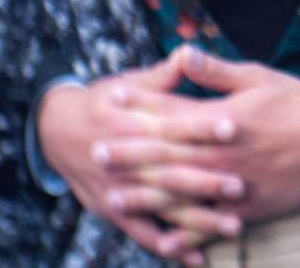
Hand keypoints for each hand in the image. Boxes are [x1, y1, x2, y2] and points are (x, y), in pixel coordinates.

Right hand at [37, 54, 244, 263]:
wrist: (56, 128)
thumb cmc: (106, 99)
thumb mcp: (131, 82)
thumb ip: (164, 75)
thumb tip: (189, 52)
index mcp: (131, 124)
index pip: (170, 124)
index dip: (201, 124)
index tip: (234, 126)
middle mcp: (124, 161)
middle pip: (169, 172)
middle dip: (206, 181)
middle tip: (242, 187)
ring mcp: (118, 190)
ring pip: (162, 208)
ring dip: (198, 221)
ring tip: (234, 227)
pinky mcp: (114, 211)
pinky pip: (142, 233)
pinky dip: (168, 247)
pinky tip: (197, 258)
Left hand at [97, 46, 299, 223]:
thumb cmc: (299, 103)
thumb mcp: (259, 77)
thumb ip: (217, 72)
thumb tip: (184, 52)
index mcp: (224, 117)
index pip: (172, 110)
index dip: (139, 104)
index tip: (110, 98)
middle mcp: (224, 151)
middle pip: (167, 153)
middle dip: (130, 152)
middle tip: (96, 151)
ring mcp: (234, 183)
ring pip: (182, 193)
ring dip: (145, 195)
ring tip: (114, 196)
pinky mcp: (248, 207)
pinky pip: (211, 223)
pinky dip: (187, 234)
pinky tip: (165, 241)